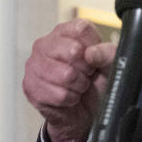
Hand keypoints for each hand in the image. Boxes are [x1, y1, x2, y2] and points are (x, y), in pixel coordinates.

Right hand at [22, 18, 114, 141]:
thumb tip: (90, 53)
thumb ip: (107, 53)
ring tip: (78, 85)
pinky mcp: (30, 86)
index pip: (80, 30)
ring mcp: (34, 64)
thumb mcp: (110, 63)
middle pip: (72, 51)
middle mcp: (46, 43)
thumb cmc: (96, 82)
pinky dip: (70, 99)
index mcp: (67, 31)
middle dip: (86, 68)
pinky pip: (58, 94)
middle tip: (86, 74)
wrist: (86, 110)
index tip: (94, 58)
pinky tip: (69, 96)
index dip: (92, 47)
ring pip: (65, 75)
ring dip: (79, 85)